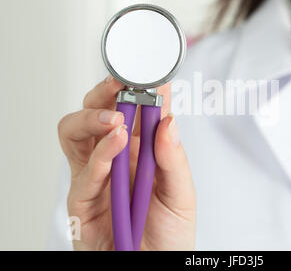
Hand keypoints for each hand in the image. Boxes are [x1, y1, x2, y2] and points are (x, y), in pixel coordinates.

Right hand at [58, 76, 195, 249]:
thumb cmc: (169, 235)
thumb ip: (174, 160)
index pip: (137, 111)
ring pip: (76, 132)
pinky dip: (99, 153)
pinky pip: (83, 171)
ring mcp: (96, 176)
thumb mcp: (181, 195)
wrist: (155, 268)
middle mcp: (116, 158)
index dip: (142, 89)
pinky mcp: (81, 200)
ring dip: (93, 118)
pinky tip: (116, 142)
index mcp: (142, 151)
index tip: (152, 73)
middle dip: (106, 93)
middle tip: (121, 85)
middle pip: (98, 113)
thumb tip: (168, 122)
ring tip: (116, 119)